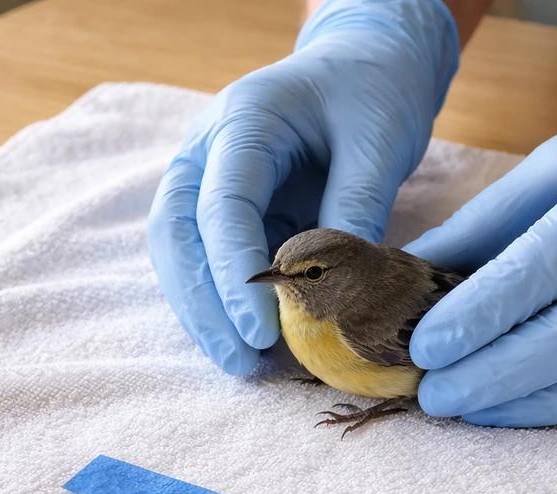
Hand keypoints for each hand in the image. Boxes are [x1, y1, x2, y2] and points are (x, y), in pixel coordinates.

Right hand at [148, 0, 457, 374]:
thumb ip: (356, 209)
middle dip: (202, 304)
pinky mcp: (227, 209)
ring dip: (204, 311)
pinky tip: (251, 342)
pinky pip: (211, 259)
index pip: (221, 206)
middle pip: (176, 233)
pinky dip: (223, 302)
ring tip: (242, 364)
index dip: (234, 275)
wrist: (366, 66)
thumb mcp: (379, 144)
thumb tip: (337, 294)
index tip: (259, 332)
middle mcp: (209, 150)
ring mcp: (210, 179)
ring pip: (182, 252)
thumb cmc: (373, 93)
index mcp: (244, 120)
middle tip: (240, 361)